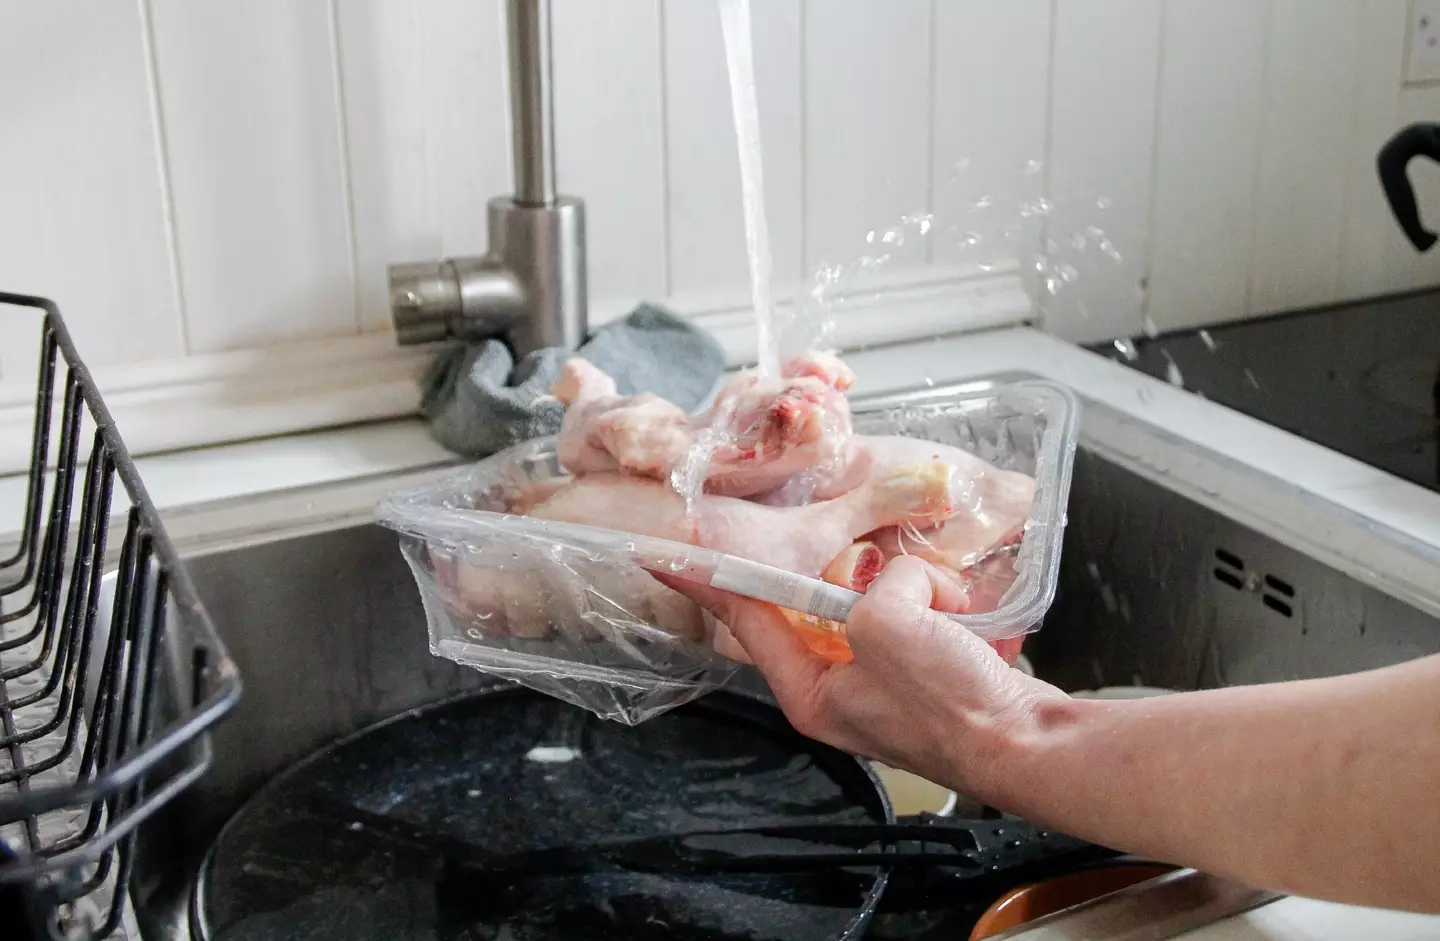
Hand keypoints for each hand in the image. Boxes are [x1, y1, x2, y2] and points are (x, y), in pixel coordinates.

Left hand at [655, 556, 1067, 796]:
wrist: (1029, 743)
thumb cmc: (953, 709)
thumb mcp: (888, 630)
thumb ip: (871, 588)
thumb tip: (898, 577)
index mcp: (810, 690)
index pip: (748, 621)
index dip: (709, 581)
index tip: (668, 554)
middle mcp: (841, 684)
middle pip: (824, 600)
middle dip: (864, 581)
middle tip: (898, 585)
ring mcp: (887, 673)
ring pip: (881, 595)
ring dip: (918, 592)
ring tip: (947, 618)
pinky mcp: (928, 661)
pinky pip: (923, 605)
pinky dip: (947, 603)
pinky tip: (969, 625)